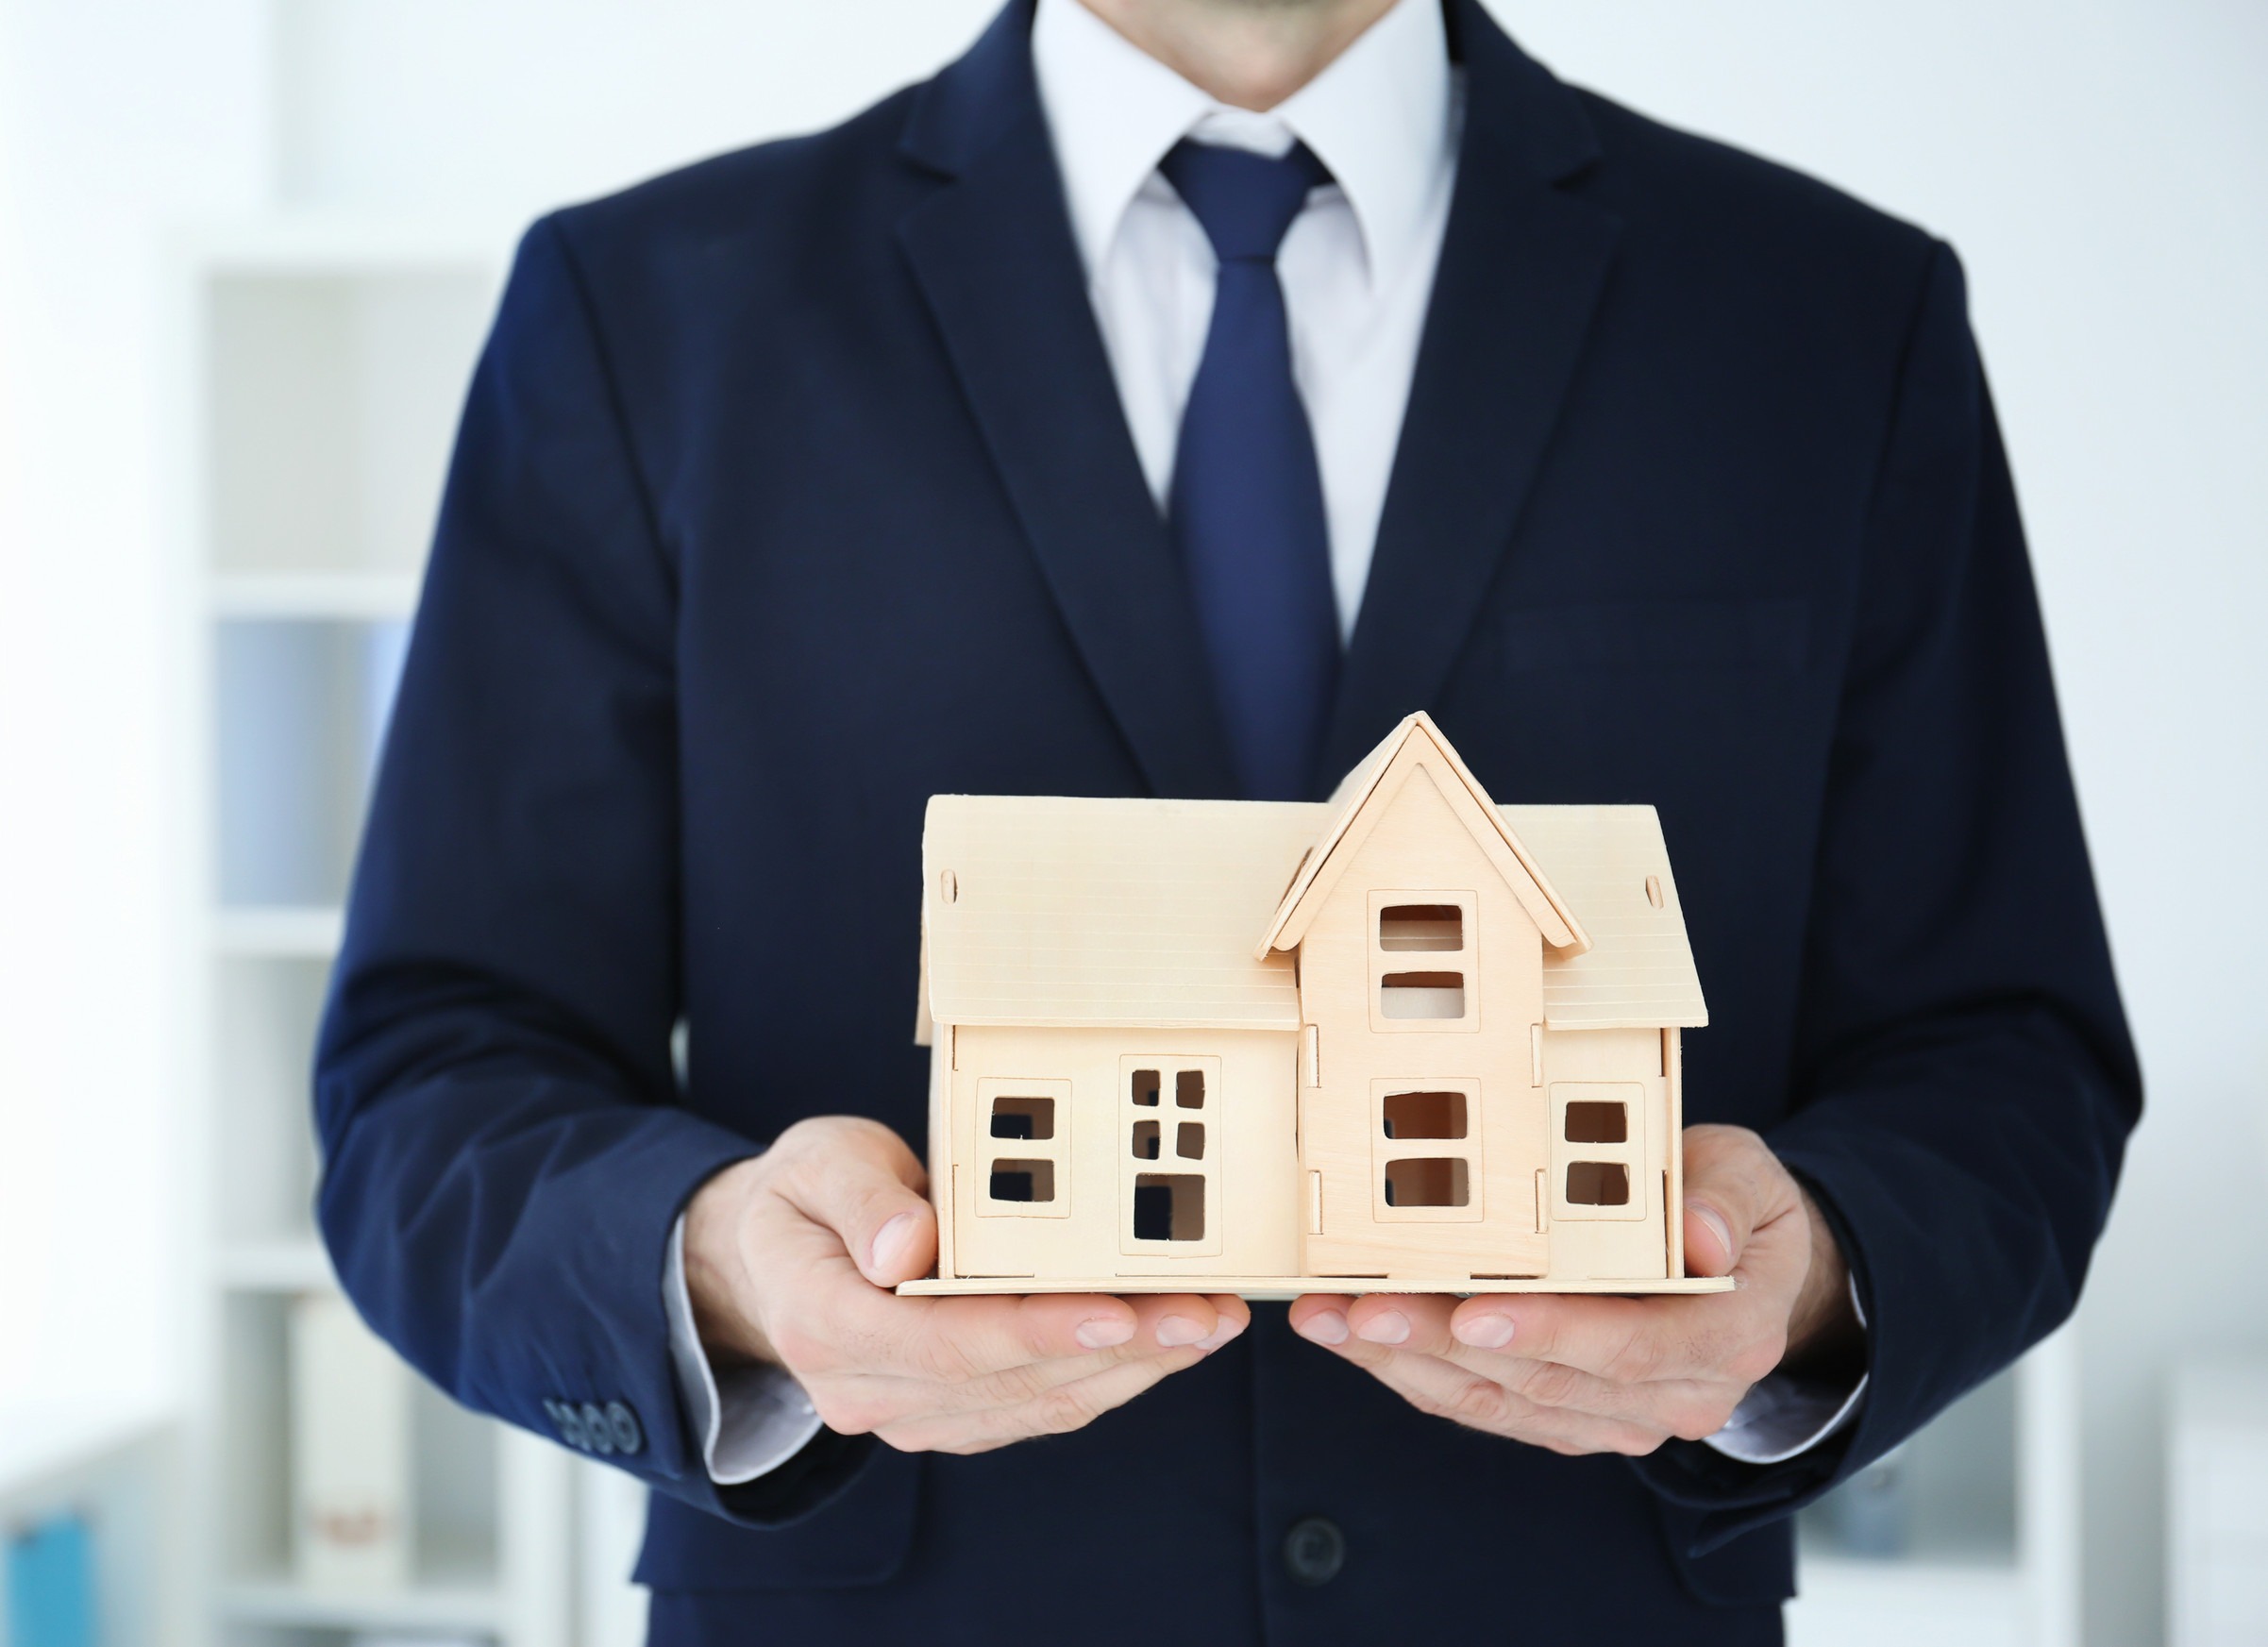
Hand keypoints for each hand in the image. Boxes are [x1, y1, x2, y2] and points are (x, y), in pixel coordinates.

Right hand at [683, 1116, 1248, 1453]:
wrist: (779, 1256)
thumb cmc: (807, 1194)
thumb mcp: (816, 1163)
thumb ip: (858, 1199)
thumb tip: (907, 1246)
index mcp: (821, 1326)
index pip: (941, 1344)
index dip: (1033, 1334)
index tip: (1114, 1313)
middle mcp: (867, 1390)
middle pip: (1008, 1381)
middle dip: (1118, 1350)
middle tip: (1205, 1314)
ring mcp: (913, 1413)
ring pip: (1039, 1403)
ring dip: (1134, 1367)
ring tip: (1211, 1321)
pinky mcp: (956, 1414)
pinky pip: (1043, 1405)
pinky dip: (1114, 1374)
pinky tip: (1171, 1338)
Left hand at [1285, 1124, 1859, 1455]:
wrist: (1745, 1269)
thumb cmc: (1734, 1208)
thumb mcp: (1748, 1179)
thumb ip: (1724, 1199)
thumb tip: (1702, 1236)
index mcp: (1727, 1339)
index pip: (1630, 1348)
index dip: (1549, 1333)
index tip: (1472, 1312)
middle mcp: (1672, 1397)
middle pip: (1544, 1380)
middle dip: (1442, 1342)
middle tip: (1362, 1308)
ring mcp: (1615, 1418)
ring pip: (1497, 1400)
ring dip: (1406, 1362)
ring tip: (1331, 1318)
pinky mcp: (1564, 1418)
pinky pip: (1480, 1403)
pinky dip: (1412, 1370)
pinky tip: (1353, 1334)